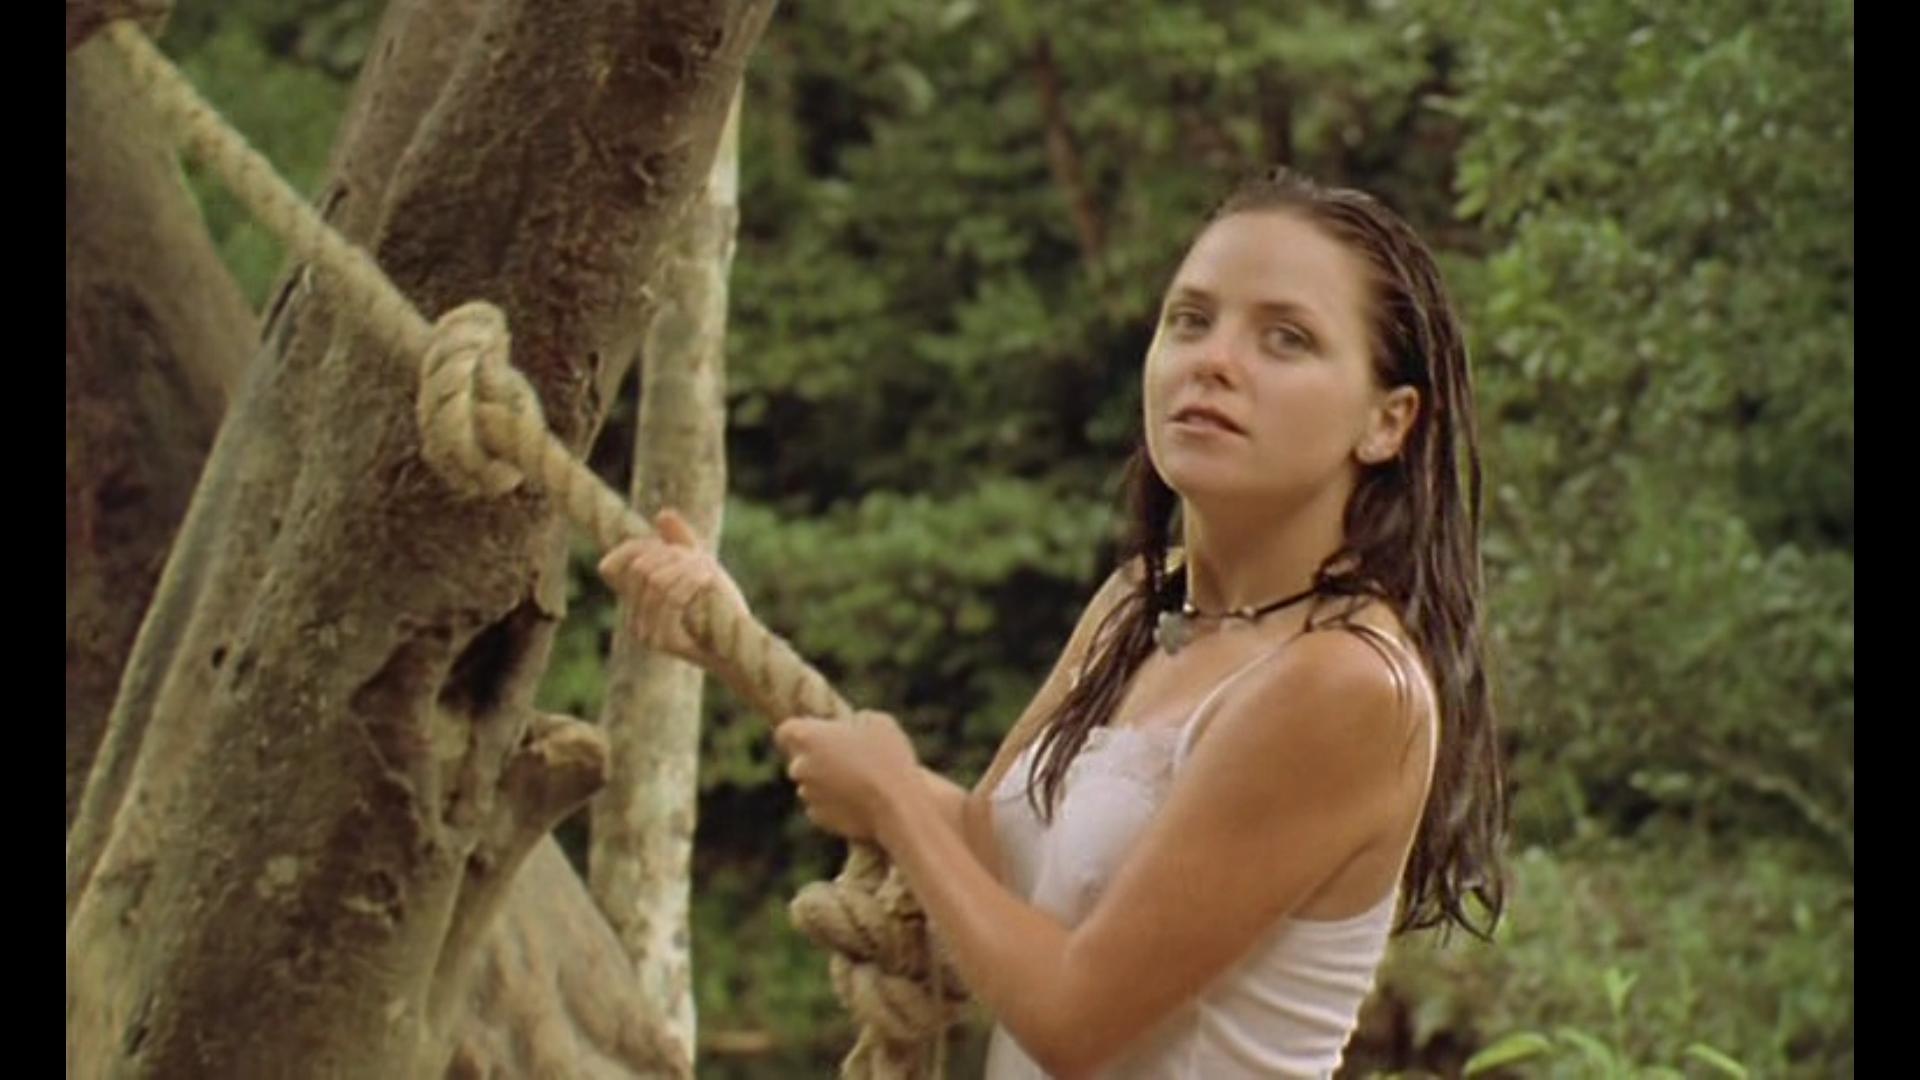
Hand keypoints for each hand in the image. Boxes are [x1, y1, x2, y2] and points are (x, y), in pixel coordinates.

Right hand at [597, 508, 748, 668]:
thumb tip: (662, 514)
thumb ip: (680, 541)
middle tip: (698, 560)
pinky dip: (689, 583)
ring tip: (707, 570)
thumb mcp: (700, 566)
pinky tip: (707, 578)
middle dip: (671, 556)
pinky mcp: (662, 642)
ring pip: (655, 580)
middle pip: (640, 568)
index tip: (674, 549)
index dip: (640, 547)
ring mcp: (645, 632)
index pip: (614, 566)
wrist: (739, 644)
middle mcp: (634, 618)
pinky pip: (669, 600)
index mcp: (636, 602)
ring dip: (685, 568)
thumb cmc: (720, 606)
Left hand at [774, 711, 921, 843]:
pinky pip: (822, 806)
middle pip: (800, 759)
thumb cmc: (887, 757)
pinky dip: (835, 803)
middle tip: (850, 756)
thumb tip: (850, 728)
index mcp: (808, 737)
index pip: (785, 731)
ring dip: (828, 781)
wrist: (899, 806)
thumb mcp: (877, 721)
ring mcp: (808, 795)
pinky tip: (860, 801)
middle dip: (818, 757)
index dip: (801, 730)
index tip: (820, 733)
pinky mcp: (820, 818)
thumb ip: (853, 721)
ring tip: (861, 780)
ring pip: (812, 784)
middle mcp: (800, 766)